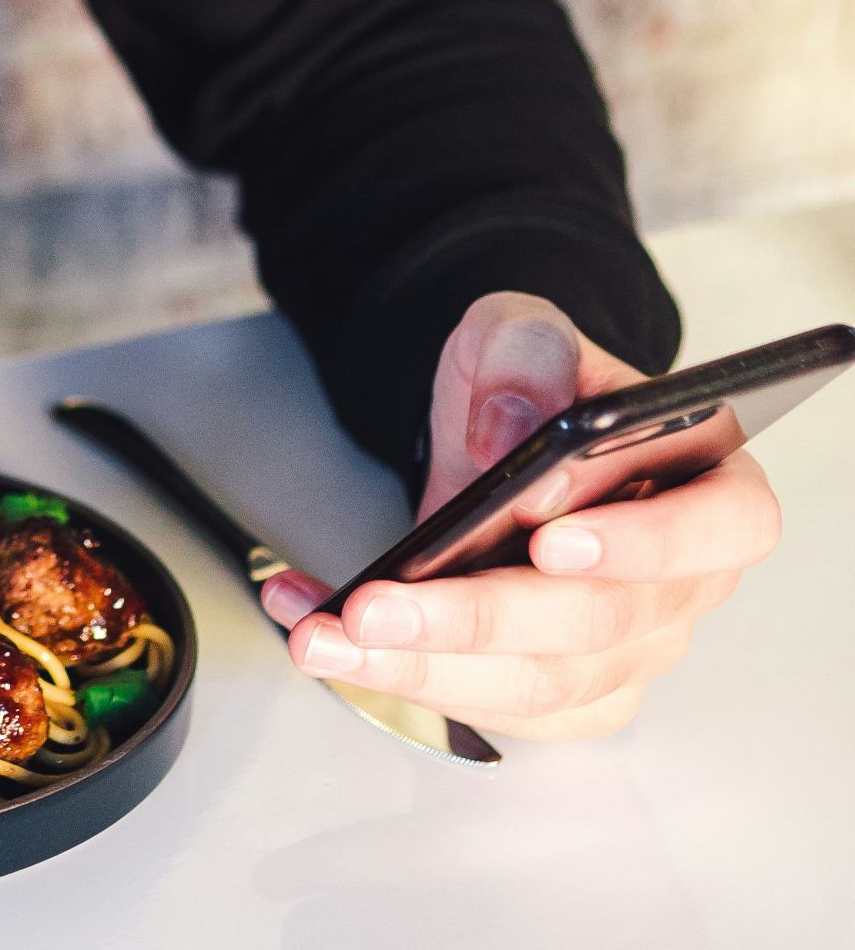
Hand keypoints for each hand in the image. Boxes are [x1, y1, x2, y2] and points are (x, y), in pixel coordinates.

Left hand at [261, 291, 780, 738]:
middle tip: (373, 605)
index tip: (549, 540)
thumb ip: (523, 359)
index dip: (646, 543)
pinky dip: (397, 679)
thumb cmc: (531, 390)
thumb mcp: (519, 335)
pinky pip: (491, 708)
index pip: (724, 527)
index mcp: (711, 483)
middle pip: (599, 624)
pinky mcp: (565, 693)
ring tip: (320, 634)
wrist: (494, 436)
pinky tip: (326, 638)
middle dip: (474, 619)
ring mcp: (628, 650)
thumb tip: (509, 434)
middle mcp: (683, 582)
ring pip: (534, 684)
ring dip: (414, 666)